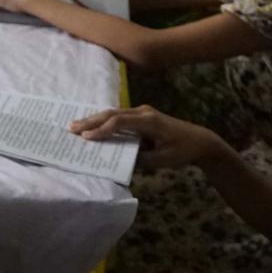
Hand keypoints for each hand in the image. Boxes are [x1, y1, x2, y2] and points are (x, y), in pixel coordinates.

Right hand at [68, 105, 221, 170]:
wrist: (200, 141)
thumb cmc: (182, 151)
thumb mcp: (162, 160)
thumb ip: (140, 159)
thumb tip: (119, 160)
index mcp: (149, 121)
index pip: (119, 122)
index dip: (102, 130)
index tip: (86, 138)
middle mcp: (143, 112)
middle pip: (112, 113)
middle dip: (91, 121)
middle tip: (71, 128)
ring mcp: (142, 112)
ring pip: (114, 113)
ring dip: (95, 119)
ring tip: (76, 126)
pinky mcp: (142, 116)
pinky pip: (119, 116)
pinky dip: (104, 120)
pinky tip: (93, 125)